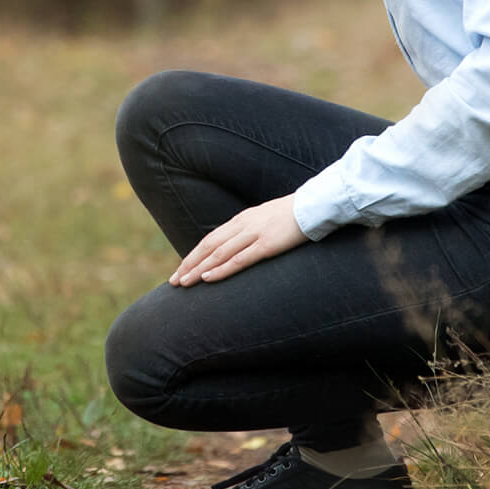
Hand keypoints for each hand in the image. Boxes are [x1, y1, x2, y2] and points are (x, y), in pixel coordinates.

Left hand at [170, 197, 309, 285]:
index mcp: (242, 220)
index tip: (182, 268)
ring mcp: (254, 234)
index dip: (194, 255)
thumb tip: (241, 245)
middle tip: (175, 281)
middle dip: (190, 264)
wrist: (314, 205)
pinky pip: (239, 259)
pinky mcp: (266, 244)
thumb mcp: (266, 220)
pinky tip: (208, 278)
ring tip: (185, 283)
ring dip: (199, 269)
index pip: (211, 239)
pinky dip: (221, 269)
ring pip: (218, 254)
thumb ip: (252, 230)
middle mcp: (243, 226)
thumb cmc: (293, 215)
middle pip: (208, 246)